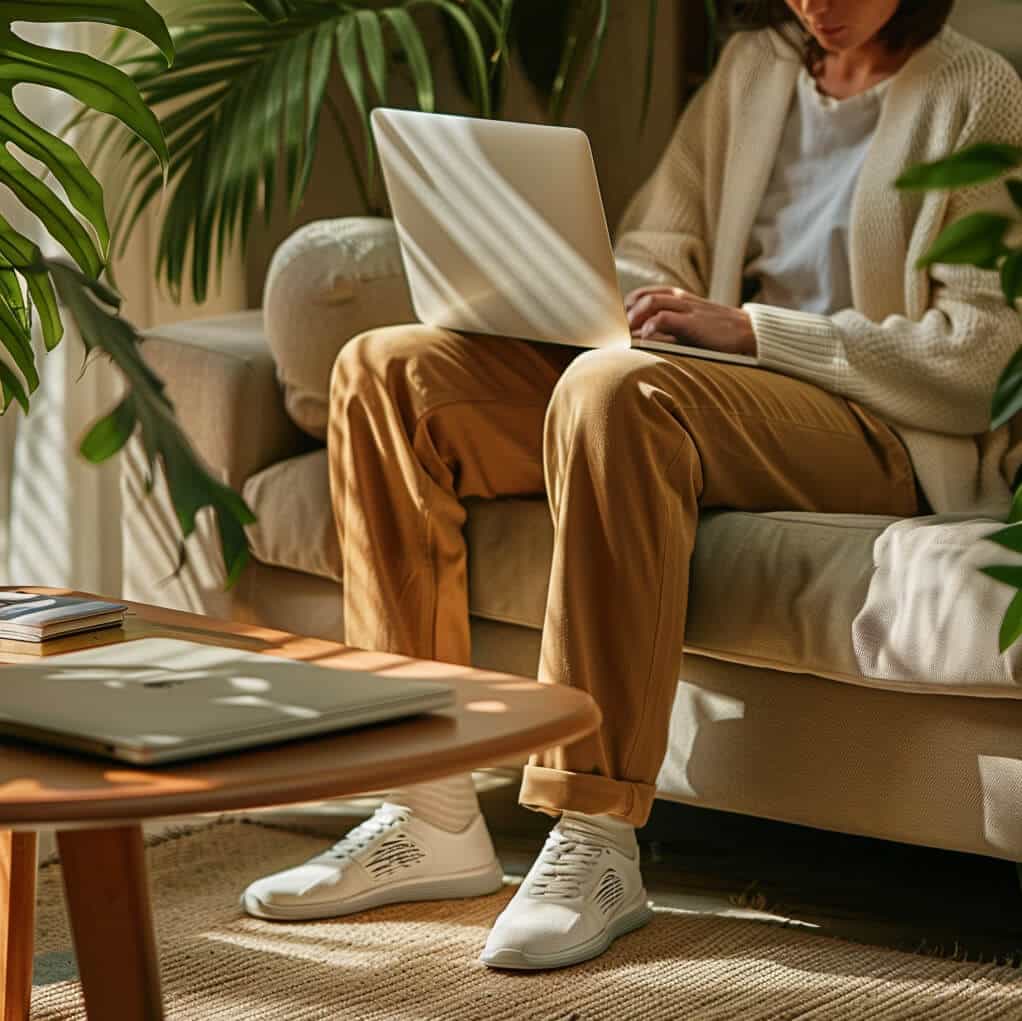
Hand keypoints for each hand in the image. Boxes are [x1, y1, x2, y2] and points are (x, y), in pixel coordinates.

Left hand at [625, 286, 756, 356]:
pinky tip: (645, 338)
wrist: (750, 334)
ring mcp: (687, 309)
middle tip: (616, 331)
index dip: (626, 306)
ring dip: (633, 318)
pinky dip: (651, 326)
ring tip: (625, 334)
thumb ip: (670, 325)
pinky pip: (666, 318)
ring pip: (651, 303)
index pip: (644, 293)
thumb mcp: (692, 321)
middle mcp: (680, 299)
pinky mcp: (693, 323)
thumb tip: (643, 337)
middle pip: (643, 297)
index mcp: (679, 297)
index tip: (616, 322)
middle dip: (625, 313)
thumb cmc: (718, 333)